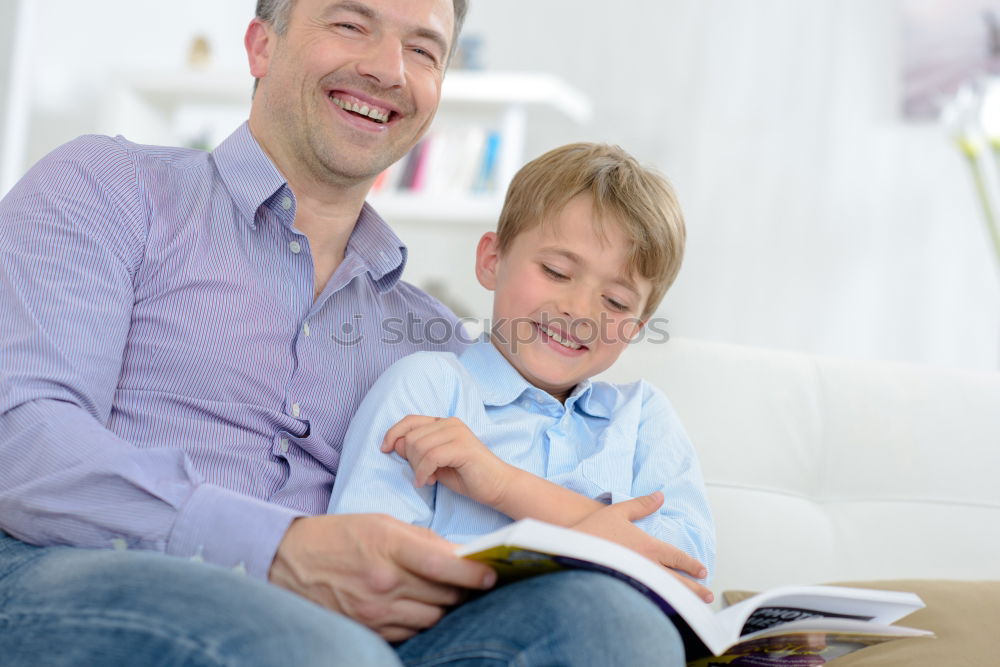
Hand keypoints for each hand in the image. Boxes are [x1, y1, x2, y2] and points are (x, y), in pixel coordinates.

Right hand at [269, 514, 496, 641]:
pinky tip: (420, 605)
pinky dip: (422, 619)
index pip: (443, 565)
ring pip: (432, 616)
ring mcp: (375, 609)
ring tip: (449, 593)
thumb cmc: (339, 536)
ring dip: (445, 606)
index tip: (491, 574)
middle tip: (476, 582)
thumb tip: (457, 554)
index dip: (473, 573)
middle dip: (465, 589)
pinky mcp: (369, 628)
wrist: (288, 562)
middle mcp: (384, 581)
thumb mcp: (381, 523)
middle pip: (444, 595)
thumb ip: (421, 539)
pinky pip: (411, 630)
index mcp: (388, 546)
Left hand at [382, 415, 514, 506]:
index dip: (393, 433)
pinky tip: (428, 482)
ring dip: (417, 468)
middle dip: (410, 460)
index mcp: (444, 423)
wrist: (498, 486)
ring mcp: (457, 433)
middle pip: (411, 437)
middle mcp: (450, 423)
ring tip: (427, 479)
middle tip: (422, 476)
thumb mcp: (435, 463)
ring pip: (418, 447)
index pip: (409, 420)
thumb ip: (418, 451)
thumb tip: (395, 444)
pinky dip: (423, 472)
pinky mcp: (462, 446)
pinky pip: (430, 457)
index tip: (384, 449)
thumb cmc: (467, 476)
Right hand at [572, 491, 714, 602]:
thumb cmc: (593, 530)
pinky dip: (659, 605)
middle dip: (694, 588)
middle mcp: (645, 566)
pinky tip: (663, 609)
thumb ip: (641, 505)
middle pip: (676, 580)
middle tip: (708, 595)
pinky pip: (646, 600)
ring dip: (680, 599)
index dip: (691, 564)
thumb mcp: (618, 511)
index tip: (702, 570)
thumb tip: (660, 496)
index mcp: (647, 547)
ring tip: (692, 607)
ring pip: (665, 593)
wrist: (570, 550)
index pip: (676, 557)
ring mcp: (635, 581)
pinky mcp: (623, 591)